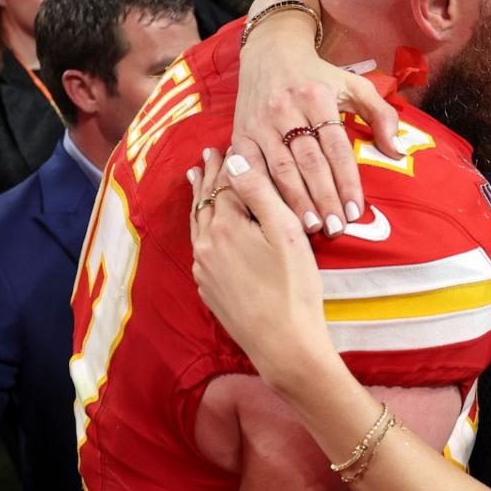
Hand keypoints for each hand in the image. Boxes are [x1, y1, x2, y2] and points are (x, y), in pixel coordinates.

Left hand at [188, 148, 330, 383]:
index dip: (229, 163)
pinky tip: (205, 228)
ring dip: (200, 200)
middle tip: (209, 154)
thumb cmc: (294, 288)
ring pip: (198, 225)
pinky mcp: (209, 290)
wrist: (284, 345)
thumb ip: (259, 192)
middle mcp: (206, 245)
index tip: (227, 144)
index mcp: (225, 226)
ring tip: (196, 180)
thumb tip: (235, 158)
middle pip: (206, 202)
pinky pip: (200, 248)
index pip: (226, 184)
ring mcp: (204, 270)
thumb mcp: (286, 232)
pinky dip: (202, 228)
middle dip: (209, 176)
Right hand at [233, 0, 400, 233]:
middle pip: (308, 162)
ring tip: (311, 227)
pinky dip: (262, 192)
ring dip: (296, 201)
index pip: (336, 147)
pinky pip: (250, 168)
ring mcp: (260, 122)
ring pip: (280, 168)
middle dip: (323, 198)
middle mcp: (286, 108)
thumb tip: (397, 150)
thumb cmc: (317, 75)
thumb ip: (380, 114)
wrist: (269, 52)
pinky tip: (273, 213)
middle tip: (336, 228)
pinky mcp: (240, 133)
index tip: (356, 211)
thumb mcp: (353, 84)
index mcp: (317, 96)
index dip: (346, 181)